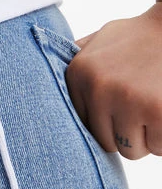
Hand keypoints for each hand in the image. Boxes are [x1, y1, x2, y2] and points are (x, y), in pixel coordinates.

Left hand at [66, 1, 161, 159]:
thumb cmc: (139, 37)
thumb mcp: (99, 41)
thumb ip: (76, 60)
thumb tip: (38, 81)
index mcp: (79, 73)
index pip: (83, 126)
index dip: (106, 121)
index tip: (120, 105)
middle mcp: (99, 88)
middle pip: (107, 143)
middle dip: (126, 133)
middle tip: (140, 107)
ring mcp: (128, 101)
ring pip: (132, 150)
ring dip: (147, 138)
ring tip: (152, 105)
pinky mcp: (157, 113)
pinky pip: (159, 148)